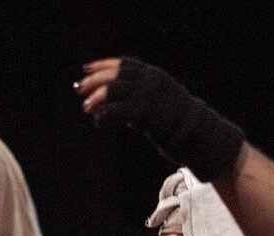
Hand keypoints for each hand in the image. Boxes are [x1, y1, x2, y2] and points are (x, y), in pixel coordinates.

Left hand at [74, 56, 245, 181]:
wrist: (194, 134)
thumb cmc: (175, 124)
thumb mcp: (155, 105)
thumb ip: (135, 101)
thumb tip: (110, 107)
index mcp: (154, 75)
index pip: (124, 64)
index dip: (103, 65)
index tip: (86, 69)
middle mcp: (150, 80)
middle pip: (115, 74)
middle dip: (94, 80)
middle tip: (78, 88)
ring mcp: (148, 94)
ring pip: (114, 90)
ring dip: (96, 98)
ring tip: (86, 107)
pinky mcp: (145, 112)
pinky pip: (117, 111)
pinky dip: (104, 116)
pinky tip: (97, 121)